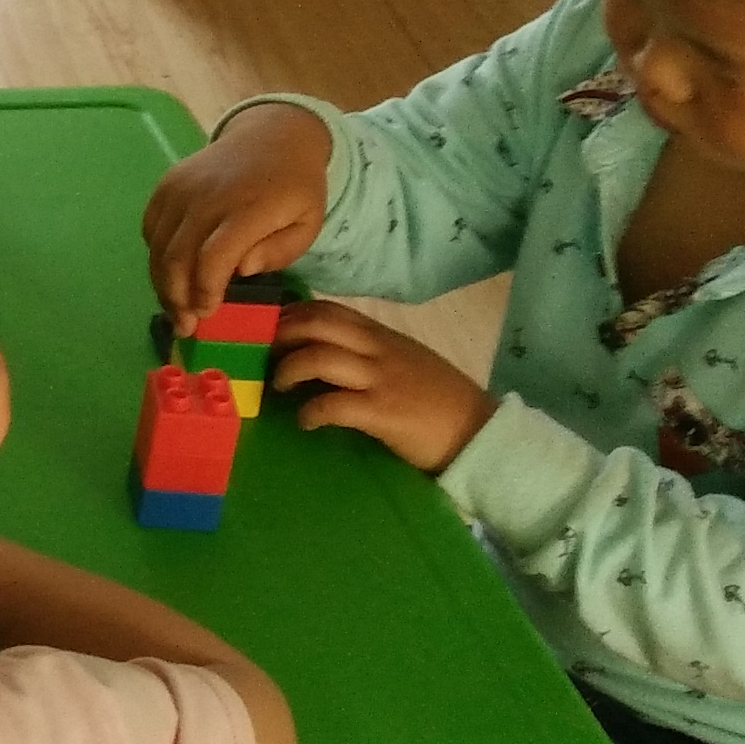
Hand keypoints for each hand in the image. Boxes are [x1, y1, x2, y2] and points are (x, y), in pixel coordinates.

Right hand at [142, 104, 331, 329]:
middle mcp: (207, 197)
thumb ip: (280, 251)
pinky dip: (157, 256)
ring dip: (163, 283)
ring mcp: (181, 188)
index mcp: (248, 208)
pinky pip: (151, 230)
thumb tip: (242, 268)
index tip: (208, 313)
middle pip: (177, 257)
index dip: (205, 290)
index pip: (213, 257)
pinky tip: (172, 272)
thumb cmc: (294, 189)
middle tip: (186, 325)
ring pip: (158, 247)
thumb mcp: (308, 223)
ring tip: (176, 308)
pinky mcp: (166, 186)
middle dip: (177, 298)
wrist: (272, 136)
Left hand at [273, 302, 495, 475]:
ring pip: (319, 357)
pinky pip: (333, 404)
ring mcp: (381, 380)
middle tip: (263, 356)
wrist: (481, 433)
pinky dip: (310, 412)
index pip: (328, 310)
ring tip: (280, 387)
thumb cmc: (439, 400)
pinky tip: (306, 421)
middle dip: (280, 335)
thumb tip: (322, 351)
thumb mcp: (405, 361)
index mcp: (383, 336)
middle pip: (318, 324)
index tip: (268, 331)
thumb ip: (369, 351)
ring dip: (288, 370)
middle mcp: (379, 350)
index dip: (291, 316)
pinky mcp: (383, 412)